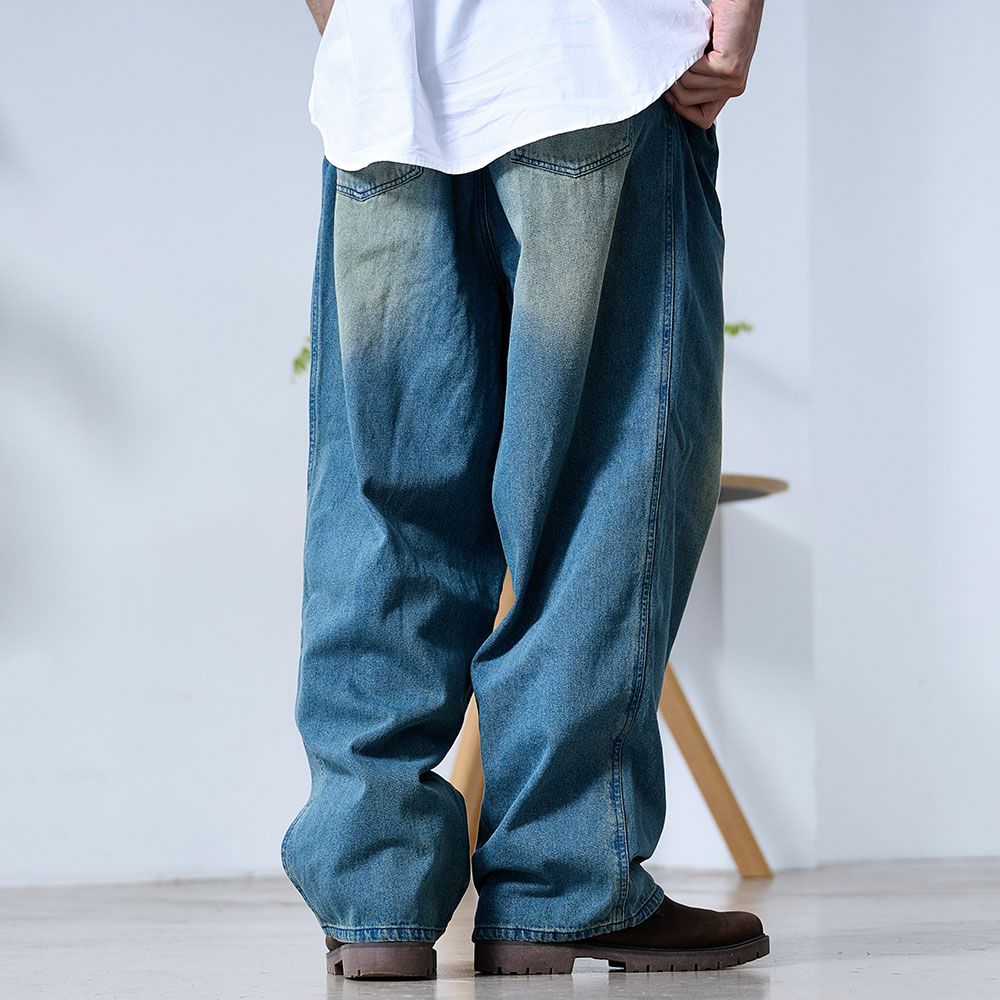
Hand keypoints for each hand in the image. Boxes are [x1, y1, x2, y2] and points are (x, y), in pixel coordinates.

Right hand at [664, 0, 763, 127]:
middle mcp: (734, 88)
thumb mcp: (706, 60)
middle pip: (688, 103)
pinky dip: (690, 57)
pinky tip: (699, 43)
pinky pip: (694, 72)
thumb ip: (697, 80)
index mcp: (729, 90)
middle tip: (680, 62)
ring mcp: (733, 79)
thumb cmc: (722, 23)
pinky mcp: (729, 67)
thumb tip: (670, 97)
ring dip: (682, 67)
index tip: (671, 91)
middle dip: (675, 83)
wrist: (739, 1)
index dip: (682, 109)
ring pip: (688, 88)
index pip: (704, 120)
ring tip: (691, 50)